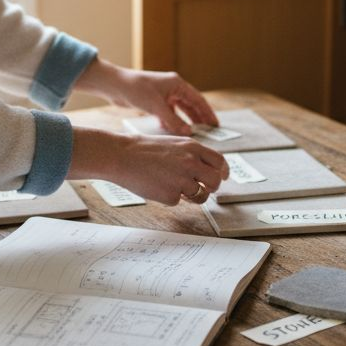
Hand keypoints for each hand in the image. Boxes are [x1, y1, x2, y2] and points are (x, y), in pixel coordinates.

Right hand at [68, 127, 228, 205]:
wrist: (122, 156)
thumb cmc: (144, 149)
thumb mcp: (174, 143)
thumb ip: (191, 154)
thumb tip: (206, 169)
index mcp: (193, 147)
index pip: (219, 162)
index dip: (222, 172)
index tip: (222, 177)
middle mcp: (191, 163)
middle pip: (215, 182)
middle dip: (211, 187)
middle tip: (203, 189)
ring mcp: (181, 180)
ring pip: (200, 196)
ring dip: (193, 196)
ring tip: (175, 187)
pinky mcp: (170, 195)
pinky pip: (178, 201)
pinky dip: (170, 197)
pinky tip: (157, 186)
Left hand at [75, 59, 218, 135]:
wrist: (114, 85)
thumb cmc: (135, 89)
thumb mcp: (156, 106)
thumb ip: (173, 120)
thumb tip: (188, 132)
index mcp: (177, 84)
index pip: (198, 100)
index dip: (207, 112)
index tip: (215, 124)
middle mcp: (172, 88)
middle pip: (191, 105)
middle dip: (199, 118)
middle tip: (209, 131)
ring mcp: (163, 95)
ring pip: (180, 110)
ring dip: (186, 121)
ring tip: (195, 133)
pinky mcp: (154, 102)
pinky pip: (169, 113)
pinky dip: (173, 122)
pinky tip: (174, 132)